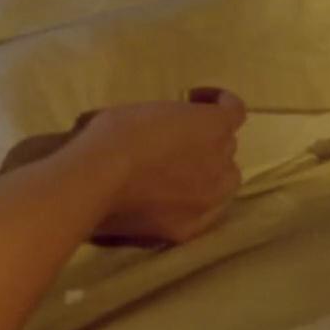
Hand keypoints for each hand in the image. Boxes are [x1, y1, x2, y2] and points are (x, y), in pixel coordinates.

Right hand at [78, 88, 245, 244]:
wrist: (95, 180)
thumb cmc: (113, 134)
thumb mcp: (143, 110)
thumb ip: (169, 120)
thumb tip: (165, 129)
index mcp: (211, 126)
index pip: (234, 110)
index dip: (219, 102)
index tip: (196, 100)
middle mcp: (220, 162)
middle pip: (227, 148)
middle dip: (210, 141)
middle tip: (181, 142)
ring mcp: (208, 199)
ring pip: (225, 184)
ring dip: (210, 174)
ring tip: (181, 175)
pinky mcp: (189, 228)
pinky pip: (205, 213)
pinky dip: (194, 204)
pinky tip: (169, 202)